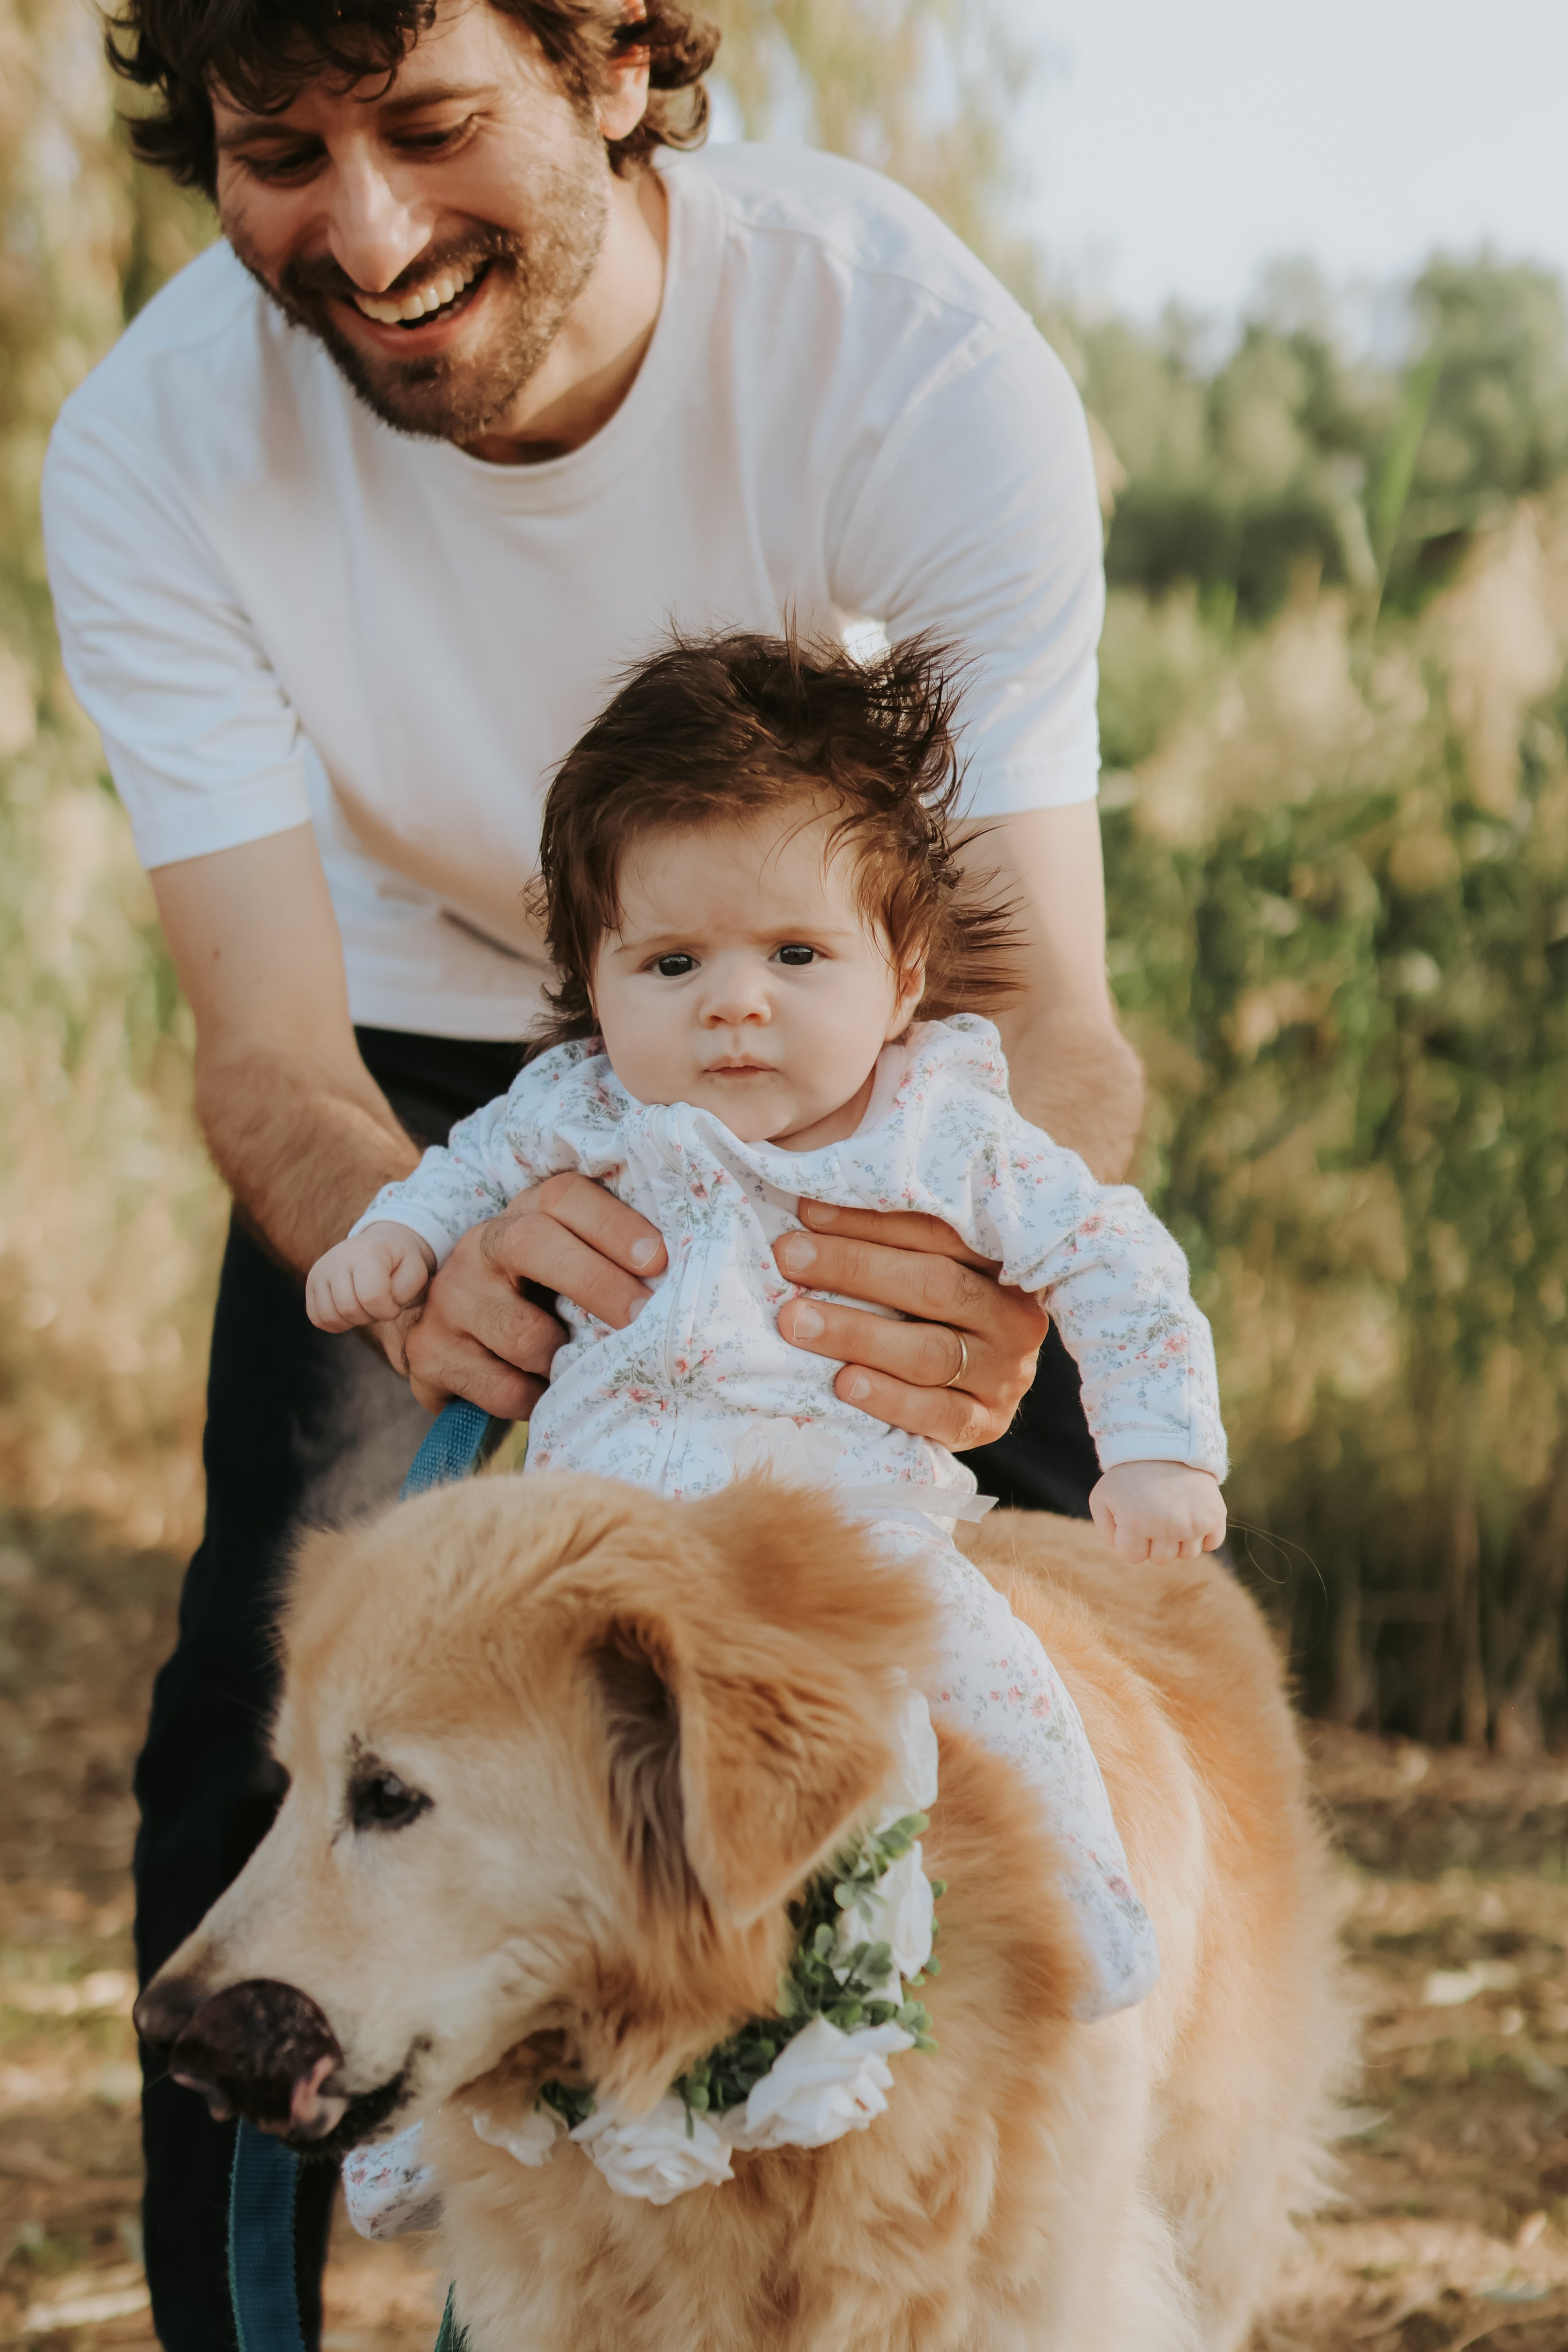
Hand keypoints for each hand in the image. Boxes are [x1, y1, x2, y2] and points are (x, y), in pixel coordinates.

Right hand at [307, 1223, 435, 1331]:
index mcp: (367, 1253)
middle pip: (349, 1309)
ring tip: (366, 1307)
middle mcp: (338, 1258)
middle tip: (380, 1307)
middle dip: (370, 1317)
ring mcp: (320, 1270)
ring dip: (353, 1321)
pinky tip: (351, 1311)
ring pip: (330, 1316)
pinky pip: (317, 1318)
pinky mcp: (310, 1282)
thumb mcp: (416, 1269)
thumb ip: (406, 1290)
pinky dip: (336, 1323)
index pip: (372, 1297)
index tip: (394, 1305)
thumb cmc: (399, 1261)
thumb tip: (383, 1305)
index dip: (387, 1311)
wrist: (379, 1245)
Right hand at [383, 1172, 667, 1417]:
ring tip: (591, 1369)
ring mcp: (450, 1300)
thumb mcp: (574, 1268)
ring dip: (564, 1358)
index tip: (659, 1260)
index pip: (564, 1196)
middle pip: (532, 1244)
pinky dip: (536, 1401)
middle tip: (642, 1318)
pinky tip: (549, 1396)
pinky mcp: (429, 1354)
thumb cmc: (544, 1304)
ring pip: (520, 1331)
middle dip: (596, 1282)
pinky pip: (501, 1388)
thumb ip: (624, 1261)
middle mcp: (481, 1246)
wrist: (456, 1347)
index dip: (612, 1224)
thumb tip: (716, 1270)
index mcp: (526, 1213)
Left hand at [772, 1202, 1046, 1450]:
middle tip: (790, 1258)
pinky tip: (843, 1383)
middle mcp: (1012, 1317)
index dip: (870, 1221)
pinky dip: (888, 1398)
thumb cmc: (929, 1313)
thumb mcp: (927, 1267)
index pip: (938, 1232)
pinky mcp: (986, 1425)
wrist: (975, 1397)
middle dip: (855, 1268)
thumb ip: (891, 1239)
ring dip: (857, 1334)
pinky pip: (937, 1414)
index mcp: (1002, 1262)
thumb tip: (812, 1198)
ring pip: (931, 1351)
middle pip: (934, 1286)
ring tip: (797, 1322)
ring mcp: (1004, 1375)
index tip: (808, 1213)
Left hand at [1089, 1461, 1225, 1563]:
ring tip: (1173, 1513)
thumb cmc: (1130, 1472)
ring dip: (1179, 1539)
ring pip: (1187, 1554)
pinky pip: (1212, 1543)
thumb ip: (1106, 1529)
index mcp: (1135, 1524)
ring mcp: (1193, 1523)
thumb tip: (1123, 1550)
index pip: (1134, 1557)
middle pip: (1161, 1559)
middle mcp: (1166, 1527)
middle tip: (1154, 1515)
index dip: (1131, 1540)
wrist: (1166, 1442)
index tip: (1133, 1519)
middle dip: (1154, 1542)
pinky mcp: (1214, 1516)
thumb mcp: (1103, 1496)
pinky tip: (1193, 1514)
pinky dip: (1205, 1534)